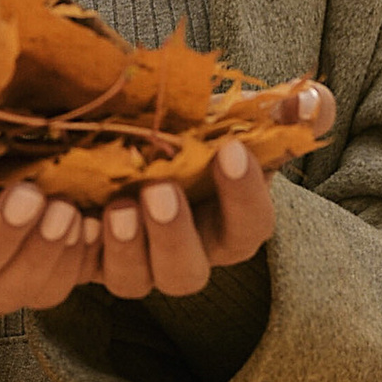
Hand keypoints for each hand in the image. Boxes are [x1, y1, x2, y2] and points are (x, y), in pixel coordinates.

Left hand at [83, 86, 331, 300]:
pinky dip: (69, 249)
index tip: (231, 150)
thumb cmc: (184, 130)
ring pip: (133, 282)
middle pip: (188, 274)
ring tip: (115, 206)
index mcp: (224, 221)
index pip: (249, 228)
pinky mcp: (79, 257)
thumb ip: (280, 109)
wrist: (107, 137)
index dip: (246, 196)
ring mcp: (130, 261)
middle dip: (175, 236)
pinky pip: (73, 273)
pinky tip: (66, 213)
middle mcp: (180, 253)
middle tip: (159, 191)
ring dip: (125, 248)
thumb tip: (314, 99)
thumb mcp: (228, 114)